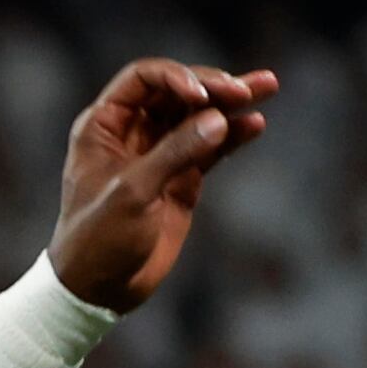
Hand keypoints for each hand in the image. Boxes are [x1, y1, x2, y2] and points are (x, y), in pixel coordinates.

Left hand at [47, 58, 274, 311]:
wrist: (99, 291)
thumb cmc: (98, 241)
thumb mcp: (132, 194)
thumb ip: (174, 153)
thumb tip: (219, 119)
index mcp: (103, 126)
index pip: (144, 78)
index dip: (176, 76)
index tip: (201, 95)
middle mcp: (131, 133)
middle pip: (177, 91)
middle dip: (212, 85)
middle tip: (245, 91)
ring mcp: (159, 154)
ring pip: (199, 116)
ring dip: (232, 101)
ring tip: (267, 86)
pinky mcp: (181, 178)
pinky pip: (211, 147)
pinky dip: (233, 135)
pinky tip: (255, 126)